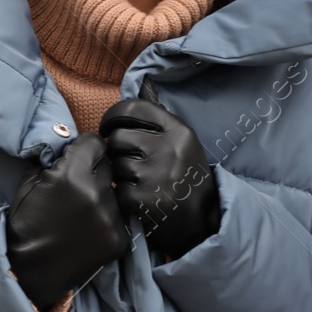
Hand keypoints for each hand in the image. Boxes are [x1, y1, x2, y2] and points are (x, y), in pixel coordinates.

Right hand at [5, 133, 131, 311]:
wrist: (31, 273)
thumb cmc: (24, 226)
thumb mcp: (26, 185)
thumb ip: (48, 162)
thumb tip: (62, 148)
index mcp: (70, 176)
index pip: (94, 142)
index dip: (83, 148)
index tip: (77, 157)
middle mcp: (96, 193)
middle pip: (107, 166)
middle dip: (92, 171)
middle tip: (76, 187)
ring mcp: (110, 218)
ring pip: (113, 193)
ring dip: (100, 196)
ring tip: (81, 213)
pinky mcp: (120, 238)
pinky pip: (118, 217)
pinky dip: (105, 220)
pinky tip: (87, 230)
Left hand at [98, 99, 220, 260]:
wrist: (204, 223)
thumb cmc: (187, 179)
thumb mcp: (183, 144)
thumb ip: (158, 124)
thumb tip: (138, 87)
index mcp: (179, 131)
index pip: (133, 108)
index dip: (112, 116)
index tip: (108, 127)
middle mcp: (169, 149)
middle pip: (117, 138)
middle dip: (117, 151)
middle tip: (130, 163)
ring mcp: (156, 175)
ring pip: (116, 164)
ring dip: (121, 175)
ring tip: (142, 184)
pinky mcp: (144, 199)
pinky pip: (117, 189)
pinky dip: (123, 196)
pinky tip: (141, 200)